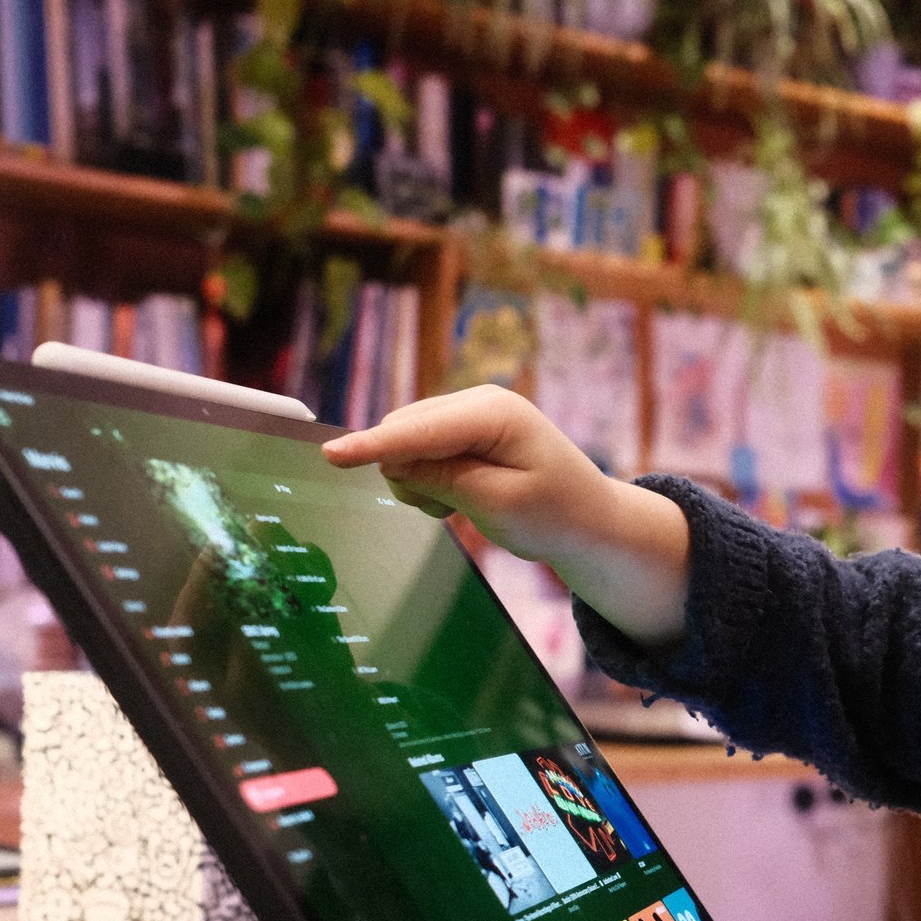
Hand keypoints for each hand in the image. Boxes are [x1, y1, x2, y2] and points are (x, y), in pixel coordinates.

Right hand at [322, 386, 691, 645]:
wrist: (588, 519)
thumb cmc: (555, 514)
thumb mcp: (498, 505)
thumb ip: (443, 481)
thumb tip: (392, 462)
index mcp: (495, 414)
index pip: (420, 430)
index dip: (373, 446)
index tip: (331, 455)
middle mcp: (479, 401)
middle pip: (404, 433)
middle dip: (408, 475)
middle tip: (448, 511)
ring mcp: (470, 412)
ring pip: (406, 444)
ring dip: (420, 481)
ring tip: (463, 505)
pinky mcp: (464, 429)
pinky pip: (419, 451)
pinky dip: (428, 480)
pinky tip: (461, 496)